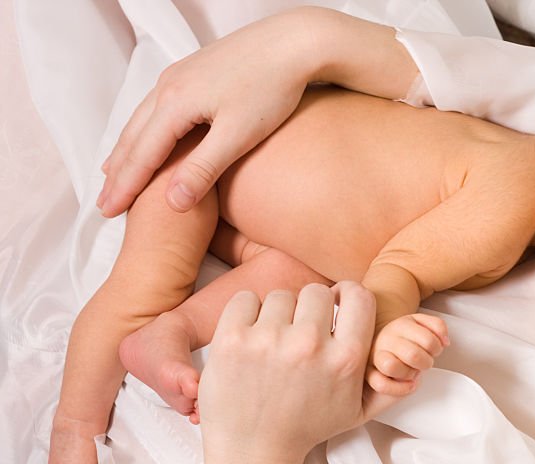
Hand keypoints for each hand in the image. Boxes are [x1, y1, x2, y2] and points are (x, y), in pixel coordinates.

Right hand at [97, 9, 318, 216]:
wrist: (294, 43)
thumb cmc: (272, 88)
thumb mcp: (239, 135)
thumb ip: (204, 169)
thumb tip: (172, 203)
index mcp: (175, 103)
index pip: (142, 155)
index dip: (125, 187)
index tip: (109, 212)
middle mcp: (168, 86)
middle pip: (134, 137)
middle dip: (118, 173)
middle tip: (104, 203)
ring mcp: (179, 76)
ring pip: (142, 120)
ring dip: (127, 151)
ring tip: (113, 174)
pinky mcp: (193, 73)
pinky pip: (156, 108)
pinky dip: (144, 130)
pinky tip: (148, 138)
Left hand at [198, 282, 399, 463]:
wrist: (254, 451)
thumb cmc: (308, 428)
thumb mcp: (358, 412)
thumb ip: (390, 387)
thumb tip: (418, 369)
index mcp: (346, 359)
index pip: (358, 295)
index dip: (347, 295)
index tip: (337, 304)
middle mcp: (310, 345)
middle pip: (317, 292)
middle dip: (311, 308)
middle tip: (302, 329)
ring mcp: (268, 340)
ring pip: (281, 295)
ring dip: (279, 313)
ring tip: (275, 339)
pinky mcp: (232, 340)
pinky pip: (246, 300)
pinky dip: (248, 312)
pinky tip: (252, 335)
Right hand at [367, 313, 448, 395]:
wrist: (382, 341)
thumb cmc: (406, 337)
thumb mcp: (423, 325)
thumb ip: (438, 326)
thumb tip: (445, 341)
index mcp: (401, 325)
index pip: (428, 340)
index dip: (437, 348)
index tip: (434, 350)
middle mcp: (386, 339)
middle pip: (413, 355)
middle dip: (426, 362)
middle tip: (425, 362)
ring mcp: (375, 356)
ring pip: (391, 366)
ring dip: (409, 373)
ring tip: (413, 372)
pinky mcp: (369, 373)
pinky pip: (381, 384)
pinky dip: (399, 388)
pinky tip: (409, 384)